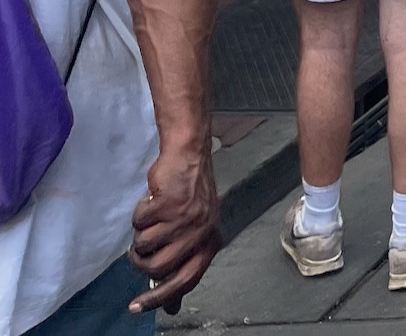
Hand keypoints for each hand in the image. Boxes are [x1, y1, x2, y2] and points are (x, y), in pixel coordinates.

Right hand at [128, 147, 221, 315]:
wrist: (189, 156)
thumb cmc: (189, 195)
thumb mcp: (195, 230)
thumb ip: (183, 264)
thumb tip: (172, 306)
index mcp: (210, 242)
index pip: (186, 281)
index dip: (160, 298)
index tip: (136, 307)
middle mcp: (202, 232)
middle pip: (158, 268)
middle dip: (140, 261)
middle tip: (139, 247)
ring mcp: (186, 217)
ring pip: (144, 246)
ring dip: (139, 234)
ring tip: (150, 219)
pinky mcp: (169, 203)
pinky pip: (139, 222)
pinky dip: (139, 213)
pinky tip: (152, 201)